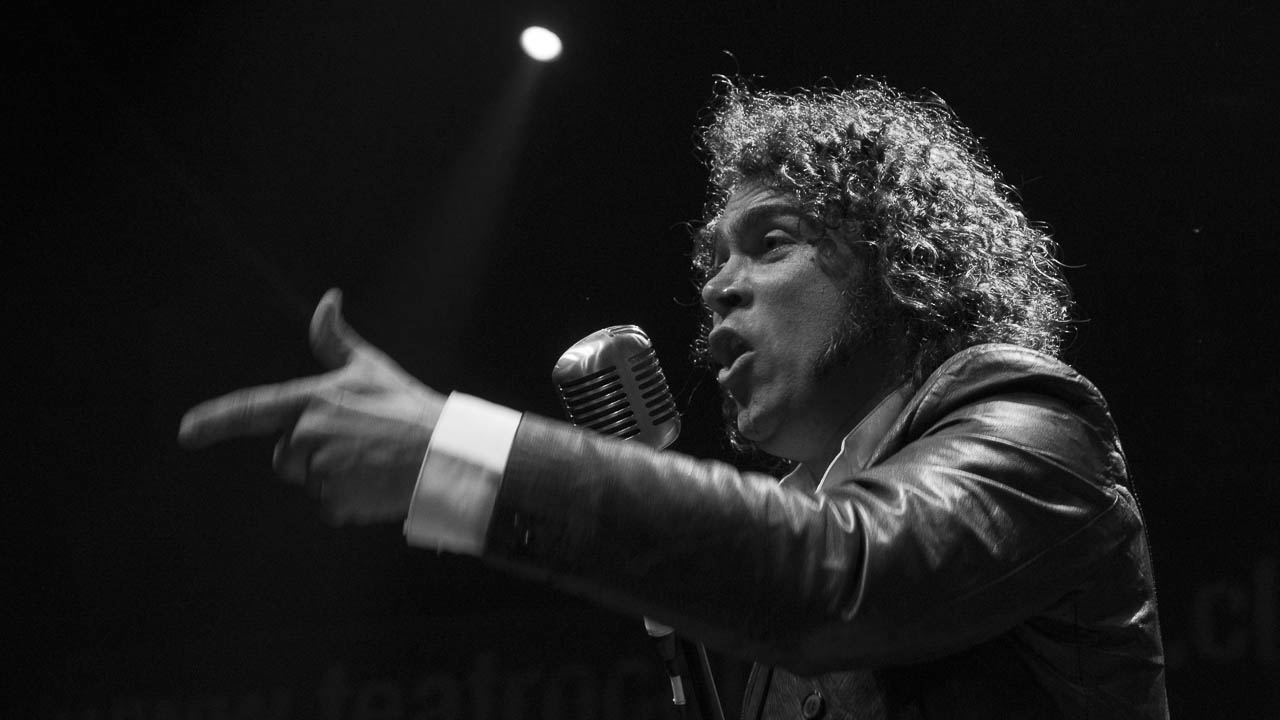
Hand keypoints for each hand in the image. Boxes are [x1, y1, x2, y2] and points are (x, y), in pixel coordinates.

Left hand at [178, 288, 445, 523]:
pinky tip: (375, 484)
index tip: (186, 433)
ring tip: (371, 463)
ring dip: (332, 477)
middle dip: (310, 453)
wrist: (444, 453)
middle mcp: (309, 435)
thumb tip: (327, 299)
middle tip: (357, 444)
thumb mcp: (372, 368)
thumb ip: (336, 340)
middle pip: (285, 455)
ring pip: (307, 480)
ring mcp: (321, 471)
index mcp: (314, 400)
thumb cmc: (409, 407)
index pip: (254, 409)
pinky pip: (327, 506)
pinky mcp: (335, 502)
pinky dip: (348, 501)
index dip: (216, 421)